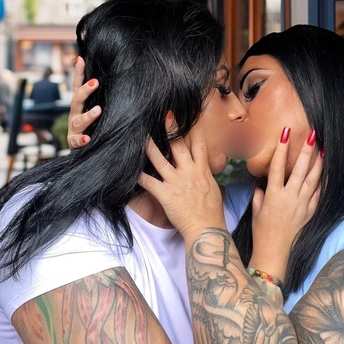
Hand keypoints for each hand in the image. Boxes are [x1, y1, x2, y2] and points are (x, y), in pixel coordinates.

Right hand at [67, 56, 101, 148]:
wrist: (87, 153)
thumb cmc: (97, 128)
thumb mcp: (100, 112)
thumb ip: (105, 99)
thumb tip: (121, 80)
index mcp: (81, 105)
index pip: (78, 86)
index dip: (78, 72)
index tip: (80, 59)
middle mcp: (75, 114)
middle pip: (77, 100)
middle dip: (85, 90)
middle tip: (96, 82)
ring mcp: (74, 129)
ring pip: (78, 120)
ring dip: (88, 115)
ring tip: (98, 110)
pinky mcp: (74, 143)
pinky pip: (76, 141)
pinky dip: (81, 140)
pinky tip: (87, 138)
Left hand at [139, 121, 225, 241]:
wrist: (207, 229)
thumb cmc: (212, 213)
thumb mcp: (213, 189)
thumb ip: (205, 177)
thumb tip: (203, 171)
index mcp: (202, 171)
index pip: (199, 145)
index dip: (195, 129)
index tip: (192, 116)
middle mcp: (189, 172)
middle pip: (179, 145)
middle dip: (172, 129)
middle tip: (166, 115)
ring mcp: (176, 182)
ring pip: (160, 159)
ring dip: (150, 146)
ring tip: (142, 136)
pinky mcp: (165, 194)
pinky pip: (148, 182)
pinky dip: (139, 176)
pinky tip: (130, 170)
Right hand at [249, 128, 322, 280]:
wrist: (274, 251)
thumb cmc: (262, 230)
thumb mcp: (256, 210)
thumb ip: (260, 194)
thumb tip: (262, 183)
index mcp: (273, 195)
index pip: (277, 166)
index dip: (281, 149)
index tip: (284, 134)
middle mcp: (290, 197)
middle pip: (299, 169)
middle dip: (306, 150)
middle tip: (311, 134)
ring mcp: (302, 204)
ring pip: (313, 179)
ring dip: (318, 162)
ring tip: (322, 148)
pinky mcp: (310, 212)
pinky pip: (318, 193)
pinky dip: (322, 181)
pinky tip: (325, 171)